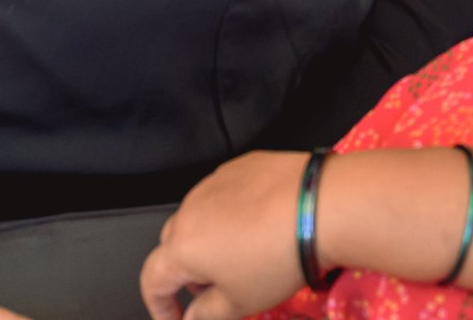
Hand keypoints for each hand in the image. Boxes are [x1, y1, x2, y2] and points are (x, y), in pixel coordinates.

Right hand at [140, 150, 314, 319]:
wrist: (320, 207)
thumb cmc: (278, 257)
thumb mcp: (240, 303)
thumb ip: (206, 316)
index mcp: (182, 247)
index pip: (153, 280)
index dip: (160, 306)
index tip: (175, 318)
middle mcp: (190, 210)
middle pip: (173, 246)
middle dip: (185, 273)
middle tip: (212, 291)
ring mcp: (213, 183)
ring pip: (198, 217)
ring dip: (207, 241)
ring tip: (241, 258)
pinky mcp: (239, 167)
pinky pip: (223, 195)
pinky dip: (229, 214)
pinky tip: (259, 227)